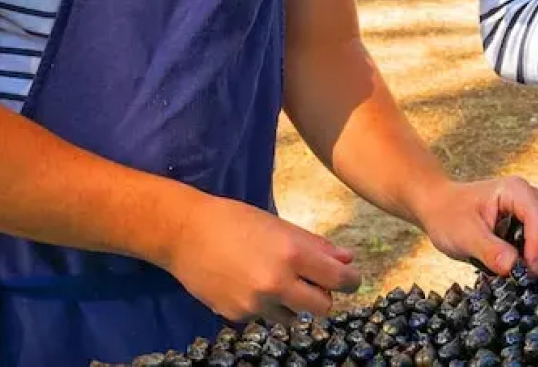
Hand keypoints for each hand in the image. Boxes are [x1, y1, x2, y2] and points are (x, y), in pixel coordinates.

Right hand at [164, 193, 360, 323]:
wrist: (186, 234)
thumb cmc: (236, 221)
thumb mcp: (280, 226)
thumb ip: (316, 246)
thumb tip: (347, 260)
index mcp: (292, 255)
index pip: (339, 280)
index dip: (351, 281)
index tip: (351, 279)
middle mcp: (277, 284)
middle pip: (323, 307)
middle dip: (324, 296)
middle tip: (315, 283)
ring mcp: (256, 304)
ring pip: (294, 316)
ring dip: (294, 303)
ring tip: (275, 279)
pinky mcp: (238, 316)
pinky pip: (266, 316)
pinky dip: (266, 305)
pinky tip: (250, 284)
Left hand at [415, 177, 537, 276]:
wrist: (440, 208)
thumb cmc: (449, 216)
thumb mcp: (464, 235)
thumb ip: (490, 250)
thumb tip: (515, 269)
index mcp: (516, 191)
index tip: (526, 273)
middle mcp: (533, 197)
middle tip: (531, 277)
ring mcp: (536, 210)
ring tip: (525, 274)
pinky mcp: (533, 225)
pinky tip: (521, 269)